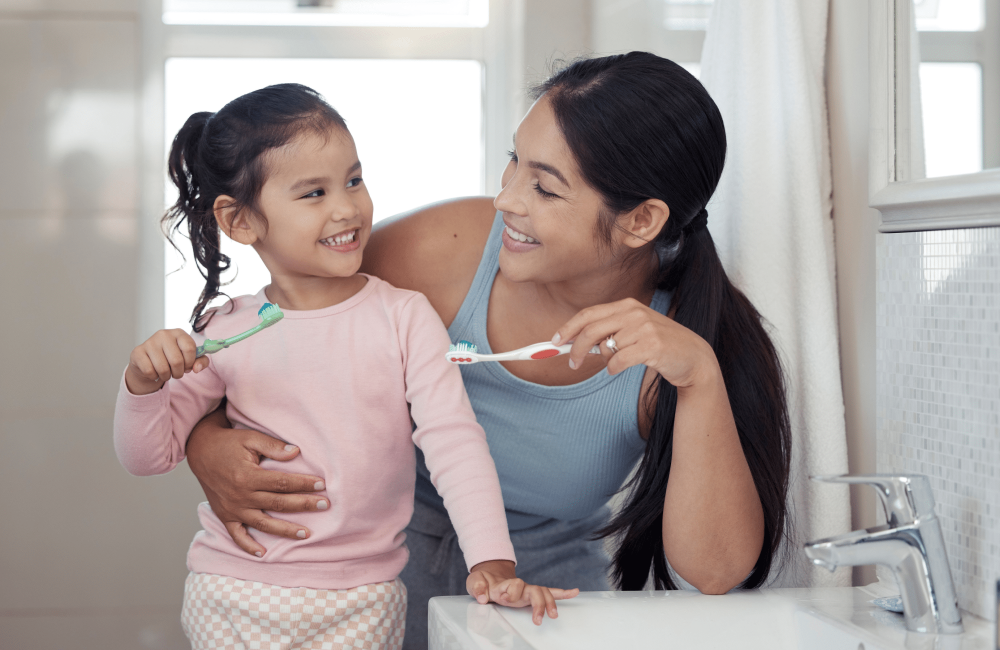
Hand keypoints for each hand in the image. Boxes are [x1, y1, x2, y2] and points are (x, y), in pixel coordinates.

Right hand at [125, 329, 209, 394]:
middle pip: (177, 361)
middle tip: (176, 373)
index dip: (190, 362)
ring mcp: (149, 342)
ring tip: (166, 373)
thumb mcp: (189, 359)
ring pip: (163, 368)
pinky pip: (150, 371)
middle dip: (178, 373)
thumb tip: (196, 368)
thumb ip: (201, 362)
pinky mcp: (137, 352)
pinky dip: (154, 376)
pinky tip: (154, 371)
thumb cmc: (172, 359)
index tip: (187, 366)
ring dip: (167, 376)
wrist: (148, 363)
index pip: (190, 348)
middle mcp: (164, 334)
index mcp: (179, 333)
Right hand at [185, 412, 327, 556]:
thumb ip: (273, 446)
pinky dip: (248, 546)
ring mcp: (232, 508)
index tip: (322, 484)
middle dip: (303, 505)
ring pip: (263, 523)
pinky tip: (263, 553)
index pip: (282, 482)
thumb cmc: (229, 443)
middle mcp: (241, 496)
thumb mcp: (250, 438)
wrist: (200, 450)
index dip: (303, 483)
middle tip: (325, 505)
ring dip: (285, 530)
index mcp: (248, 476)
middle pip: (278, 503)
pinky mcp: (225, 515)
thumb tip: (296, 453)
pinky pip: (237, 535)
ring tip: (306, 534)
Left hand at [466, 560, 578, 624]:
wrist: (489, 576)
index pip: (516, 585)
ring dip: (551, 604)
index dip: (512, 591)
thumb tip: (483, 597)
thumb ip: (477, 587)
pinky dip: (562, 593)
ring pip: (544, 593)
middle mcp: (520, 588)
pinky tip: (574, 592)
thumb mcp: (474, 581)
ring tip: (554, 615)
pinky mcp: (530, 596)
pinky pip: (549, 593)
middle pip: (536, 591)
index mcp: (506, 586)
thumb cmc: (482, 581)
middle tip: (538, 620)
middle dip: (539, 604)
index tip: (505, 598)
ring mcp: (526, 592)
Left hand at [553, 298, 715, 388]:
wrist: (694, 357)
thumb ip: (609, 332)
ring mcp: (644, 328)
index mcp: (627, 305)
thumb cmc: (660, 346)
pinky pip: (618, 361)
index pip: (589, 314)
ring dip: (605, 360)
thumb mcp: (634, 331)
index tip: (554, 341)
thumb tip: (577, 344)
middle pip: (591, 330)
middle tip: (572, 364)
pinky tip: (621, 368)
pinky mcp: (651, 346)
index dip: (568, 328)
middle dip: (575, 348)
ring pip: (605, 348)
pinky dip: (614, 368)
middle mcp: (634, 313)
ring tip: (619, 362)